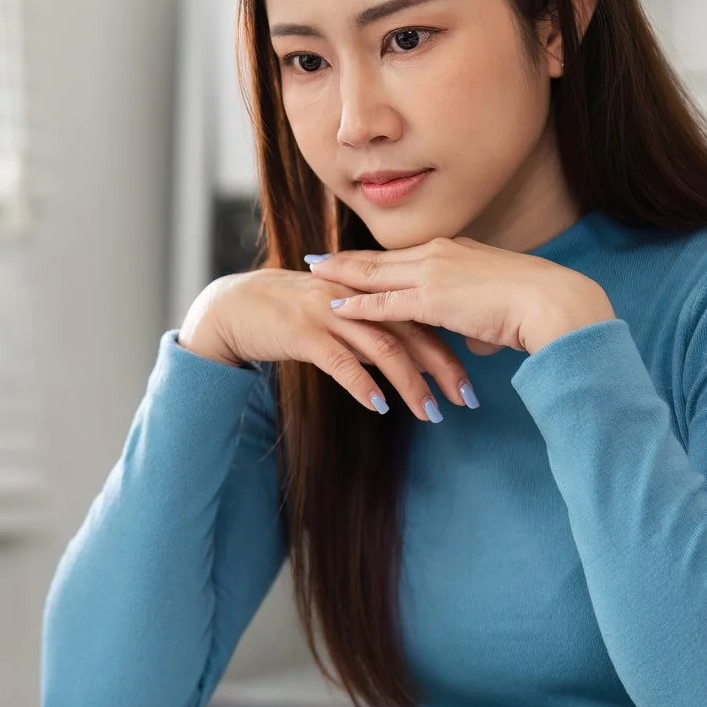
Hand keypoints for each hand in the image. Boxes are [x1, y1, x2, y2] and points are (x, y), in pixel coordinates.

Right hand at [178, 267, 472, 419]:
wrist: (234, 307)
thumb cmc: (288, 317)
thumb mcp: (338, 322)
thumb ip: (370, 335)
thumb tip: (406, 360)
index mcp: (366, 292)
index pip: (420, 318)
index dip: (450, 348)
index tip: (472, 379)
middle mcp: (354, 298)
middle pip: (411, 331)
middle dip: (442, 368)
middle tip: (466, 401)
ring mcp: (329, 312)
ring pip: (383, 347)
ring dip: (410, 383)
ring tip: (430, 414)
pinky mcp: (303, 333)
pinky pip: (339, 361)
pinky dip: (363, 384)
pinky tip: (380, 407)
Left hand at [313, 237, 613, 355]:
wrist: (554, 303)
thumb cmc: (538, 307)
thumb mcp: (501, 309)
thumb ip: (481, 322)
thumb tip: (478, 340)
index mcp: (458, 251)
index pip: (405, 254)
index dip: (377, 256)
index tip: (353, 256)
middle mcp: (441, 254)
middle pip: (382, 258)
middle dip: (347, 259)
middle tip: (316, 258)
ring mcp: (434, 273)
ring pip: (376, 274)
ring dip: (342, 275)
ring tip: (314, 275)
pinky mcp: (433, 299)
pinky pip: (385, 302)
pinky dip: (357, 305)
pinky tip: (334, 307)